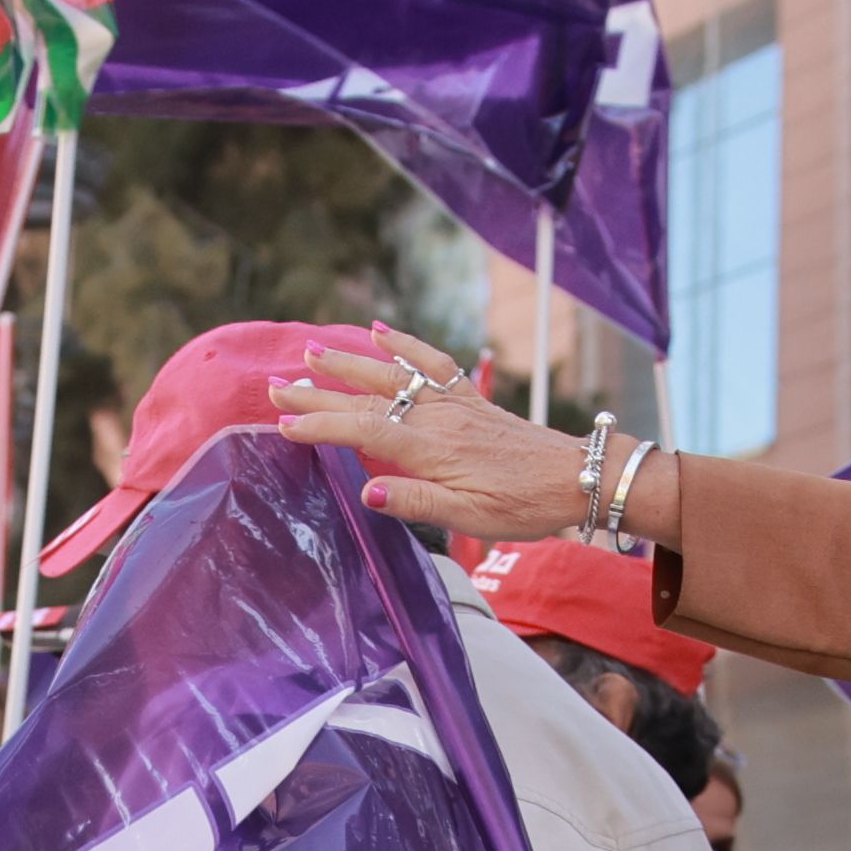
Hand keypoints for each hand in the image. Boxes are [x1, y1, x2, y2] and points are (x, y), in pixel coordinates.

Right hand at [270, 324, 597, 543]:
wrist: (576, 477)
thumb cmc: (522, 506)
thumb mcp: (470, 518)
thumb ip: (417, 502)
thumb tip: (368, 490)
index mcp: (431, 451)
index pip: (364, 432)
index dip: (321, 426)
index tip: (284, 424)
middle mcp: (437, 418)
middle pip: (367, 400)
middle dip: (318, 394)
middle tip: (275, 388)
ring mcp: (453, 403)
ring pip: (392, 375)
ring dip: (349, 363)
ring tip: (311, 352)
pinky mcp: (468, 398)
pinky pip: (431, 362)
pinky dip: (405, 345)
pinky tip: (381, 332)